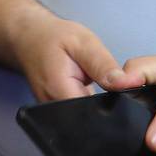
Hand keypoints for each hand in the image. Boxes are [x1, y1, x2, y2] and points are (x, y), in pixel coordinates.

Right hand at [6, 6, 126, 103]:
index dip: (113, 106)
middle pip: (90, 118)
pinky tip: (82, 83)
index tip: (116, 89)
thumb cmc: (53, 37)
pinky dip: (86, 100)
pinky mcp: (56, 110)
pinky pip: (78, 112)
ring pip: (85, 115)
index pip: (95, 114)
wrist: (29, 38)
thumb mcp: (83, 43)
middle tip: (97, 75)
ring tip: (88, 77)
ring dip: (95, 102)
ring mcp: (53, 112)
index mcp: (60, 91)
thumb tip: (127, 84)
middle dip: (104, 104)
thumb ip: (104, 65)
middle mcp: (53, 108)